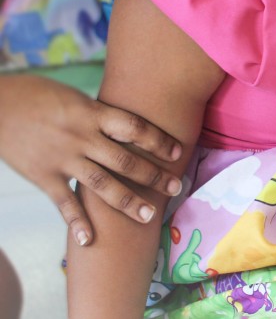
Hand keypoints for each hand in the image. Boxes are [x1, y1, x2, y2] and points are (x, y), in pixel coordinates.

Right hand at [0, 75, 181, 245]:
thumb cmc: (36, 95)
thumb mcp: (74, 97)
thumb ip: (99, 113)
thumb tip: (126, 125)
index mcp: (92, 112)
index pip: (135, 127)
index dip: (158, 140)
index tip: (178, 150)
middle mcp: (81, 136)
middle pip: (125, 159)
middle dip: (153, 174)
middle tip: (176, 186)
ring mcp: (62, 158)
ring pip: (101, 184)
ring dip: (127, 202)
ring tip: (148, 216)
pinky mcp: (43, 176)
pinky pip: (64, 202)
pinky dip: (76, 223)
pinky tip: (88, 240)